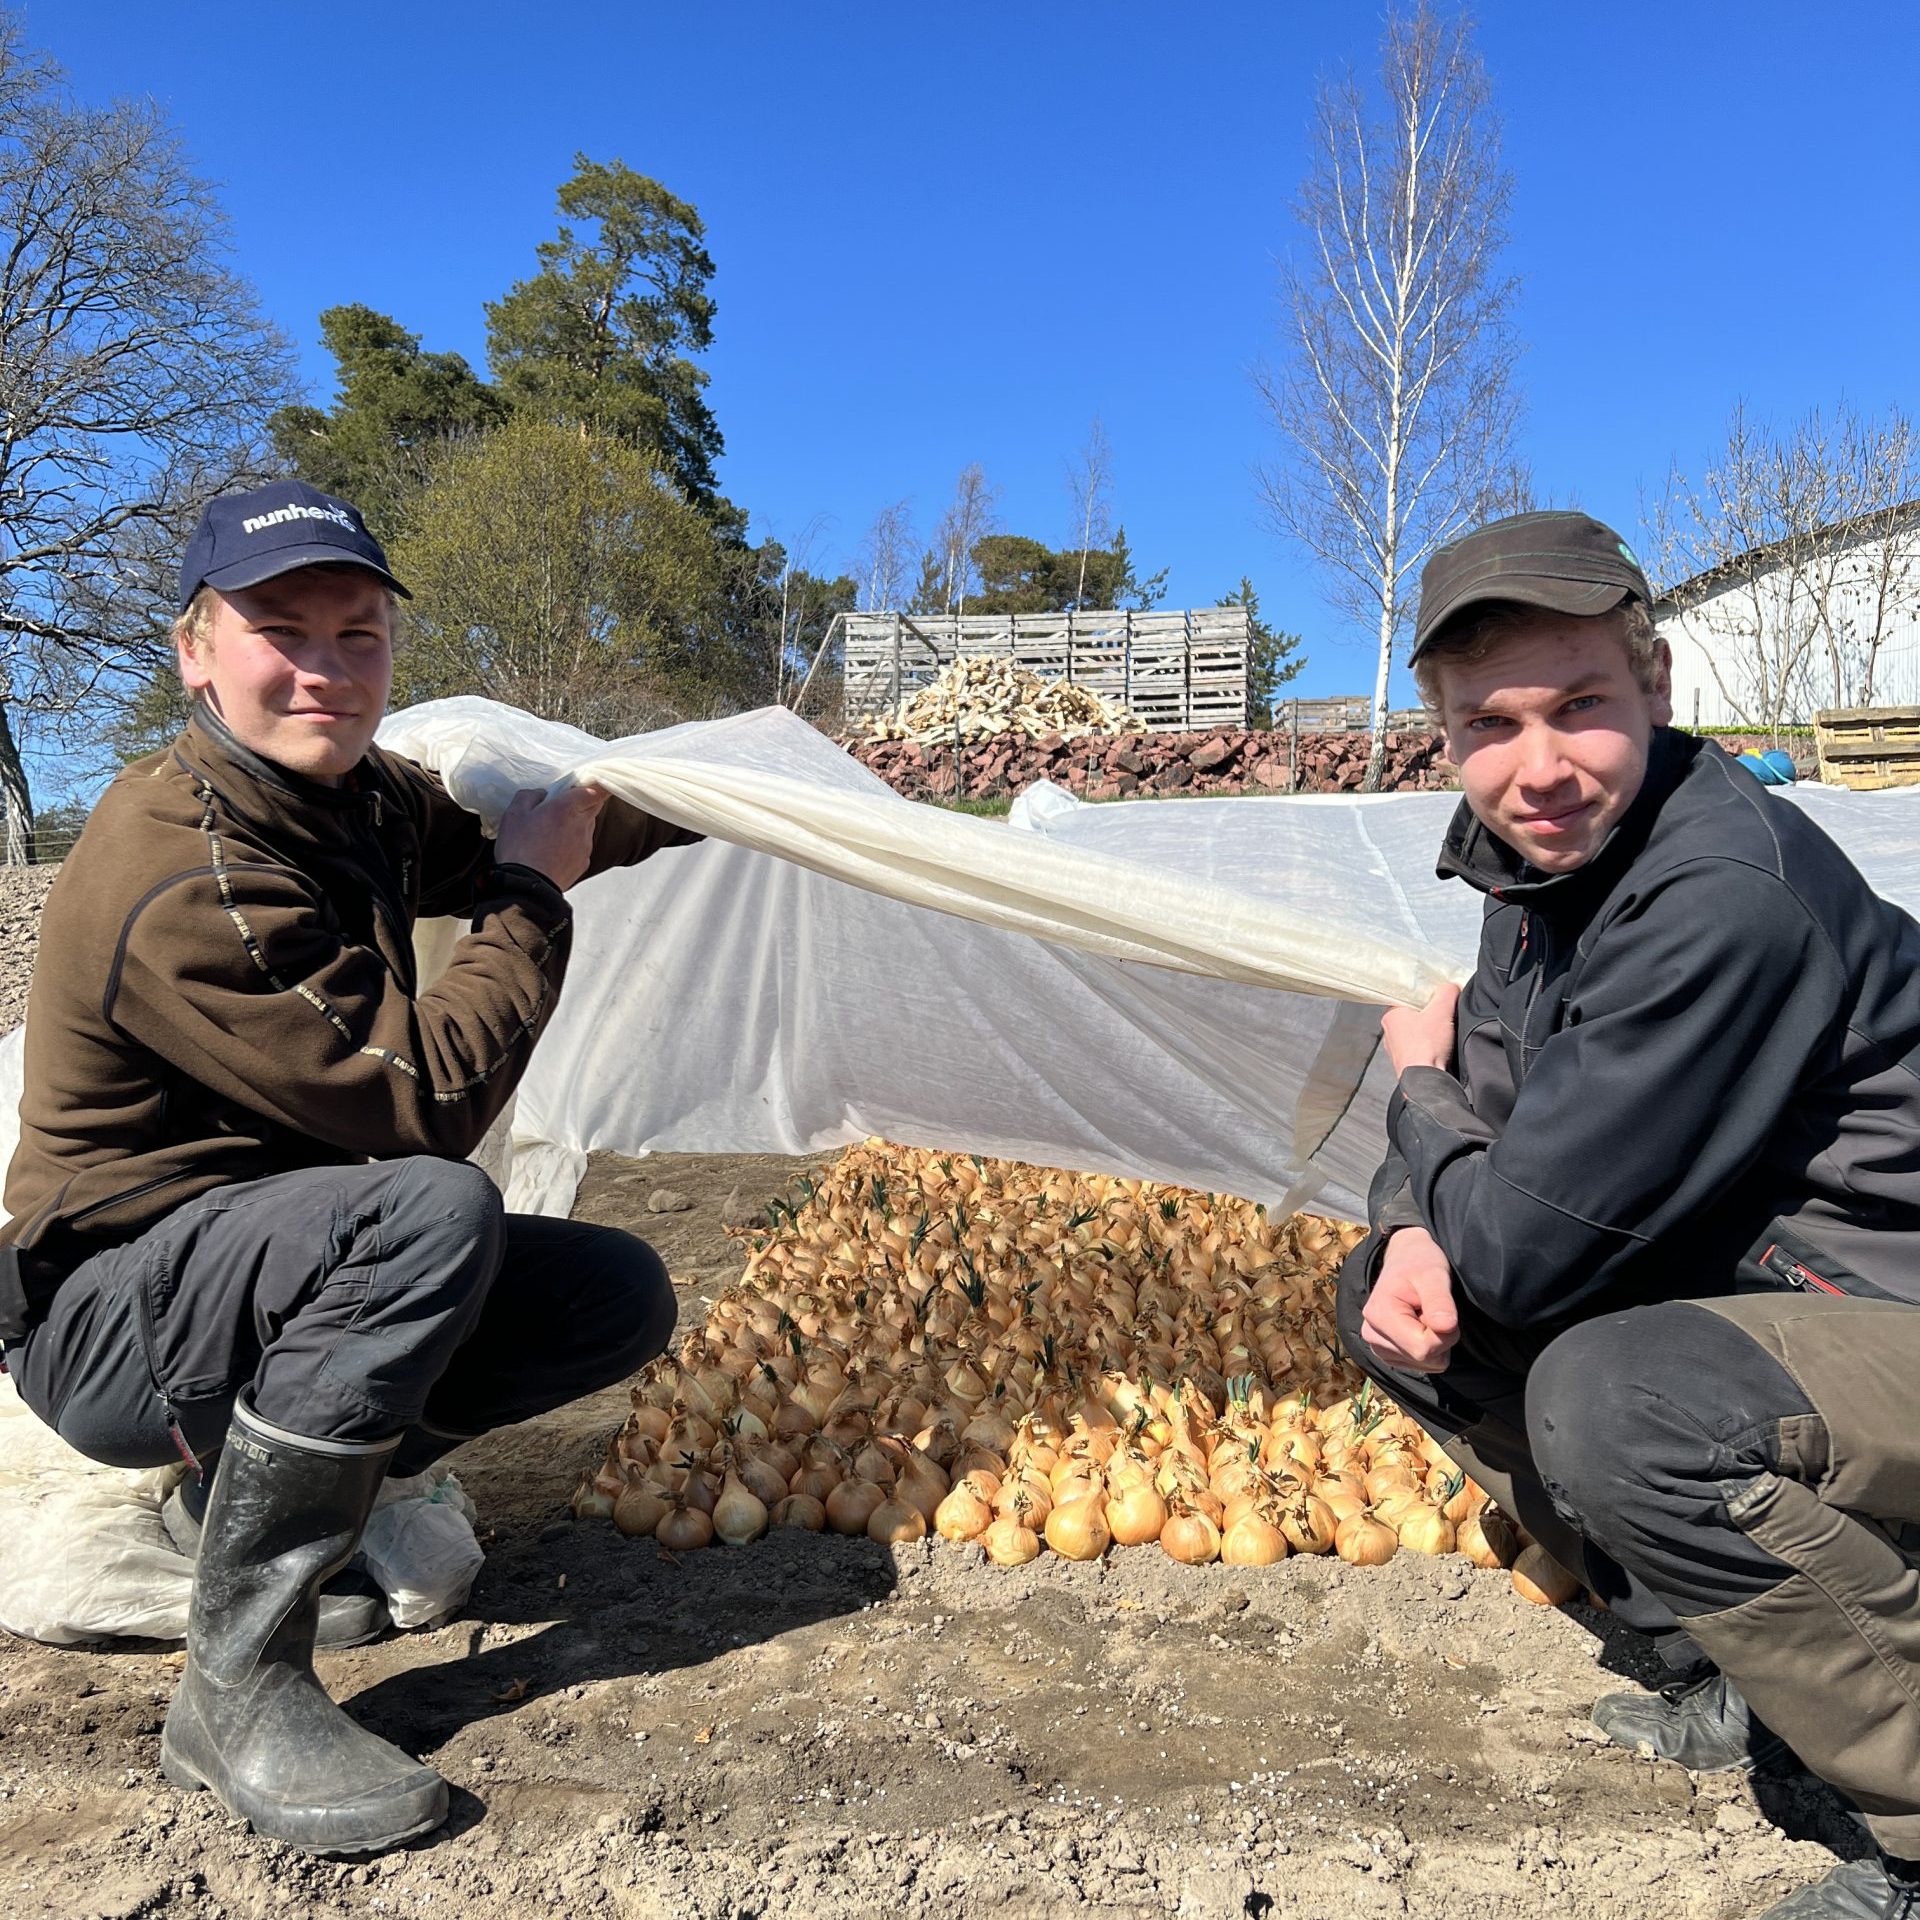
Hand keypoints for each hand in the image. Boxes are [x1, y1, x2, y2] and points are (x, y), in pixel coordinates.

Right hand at [494, 783, 607, 891]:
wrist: (527, 887)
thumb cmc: (519, 848)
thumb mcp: (514, 813)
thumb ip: (530, 796)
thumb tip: (542, 795)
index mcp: (567, 808)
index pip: (595, 790)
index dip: (597, 785)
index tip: (593, 783)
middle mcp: (582, 825)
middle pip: (593, 807)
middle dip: (583, 803)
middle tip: (563, 806)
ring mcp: (585, 845)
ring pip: (587, 827)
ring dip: (575, 825)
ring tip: (551, 833)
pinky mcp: (583, 862)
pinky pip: (581, 846)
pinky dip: (572, 845)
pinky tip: (553, 851)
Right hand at [1359, 1225, 1459, 1373]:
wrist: (1406, 1259)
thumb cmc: (1420, 1263)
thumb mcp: (1433, 1274)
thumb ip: (1439, 1300)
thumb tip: (1446, 1327)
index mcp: (1378, 1315)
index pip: (1422, 1348)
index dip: (1445, 1334)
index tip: (1442, 1309)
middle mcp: (1371, 1335)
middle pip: (1424, 1358)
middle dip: (1441, 1338)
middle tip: (1433, 1309)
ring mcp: (1377, 1346)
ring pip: (1426, 1364)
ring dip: (1436, 1342)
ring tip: (1424, 1313)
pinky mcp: (1387, 1354)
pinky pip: (1423, 1365)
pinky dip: (1430, 1347)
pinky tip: (1420, 1324)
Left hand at [1381, 981, 1459, 1075]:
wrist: (1426, 1081)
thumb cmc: (1427, 1045)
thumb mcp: (1442, 1009)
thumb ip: (1447, 991)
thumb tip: (1451, 986)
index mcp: (1390, 1014)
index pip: (1407, 997)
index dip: (1426, 995)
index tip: (1440, 998)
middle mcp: (1389, 1031)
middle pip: (1414, 1014)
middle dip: (1431, 1014)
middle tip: (1445, 1015)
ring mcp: (1395, 1049)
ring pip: (1416, 1032)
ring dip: (1431, 1032)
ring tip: (1444, 1034)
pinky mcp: (1405, 1063)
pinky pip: (1419, 1048)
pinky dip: (1430, 1047)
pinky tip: (1440, 1049)